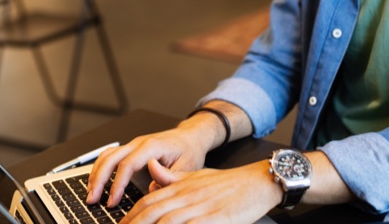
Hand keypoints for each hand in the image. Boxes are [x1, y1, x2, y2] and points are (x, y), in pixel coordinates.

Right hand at [86, 126, 211, 206]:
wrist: (190, 137)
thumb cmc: (189, 150)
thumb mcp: (186, 166)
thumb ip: (168, 178)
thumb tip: (150, 190)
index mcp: (153, 146)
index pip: (128, 164)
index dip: (118, 184)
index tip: (112, 201)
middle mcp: (139, 143)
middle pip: (111, 158)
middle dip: (99, 179)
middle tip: (92, 199)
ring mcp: (133, 145)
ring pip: (107, 155)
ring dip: (96, 174)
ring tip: (91, 193)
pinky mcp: (130, 149)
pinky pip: (110, 156)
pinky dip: (100, 168)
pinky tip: (96, 182)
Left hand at [121, 158, 279, 223]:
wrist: (258, 181)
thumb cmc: (230, 183)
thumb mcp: (198, 176)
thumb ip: (173, 177)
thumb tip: (152, 169)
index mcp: (181, 187)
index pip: (148, 201)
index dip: (131, 216)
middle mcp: (186, 196)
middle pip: (151, 213)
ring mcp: (199, 207)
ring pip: (166, 221)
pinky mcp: (213, 218)